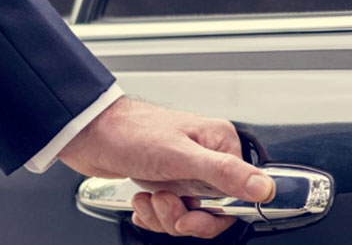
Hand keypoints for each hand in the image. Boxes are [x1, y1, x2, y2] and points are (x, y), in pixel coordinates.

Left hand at [59, 96, 274, 238]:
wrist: (87, 134)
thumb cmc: (130, 133)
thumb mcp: (181, 157)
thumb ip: (225, 174)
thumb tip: (264, 187)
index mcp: (219, 144)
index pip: (238, 195)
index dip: (213, 215)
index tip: (192, 216)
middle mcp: (205, 157)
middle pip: (213, 209)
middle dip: (183, 216)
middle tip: (165, 205)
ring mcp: (184, 170)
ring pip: (188, 214)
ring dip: (164, 214)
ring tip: (148, 198)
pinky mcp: (165, 180)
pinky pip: (170, 212)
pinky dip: (153, 214)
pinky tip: (141, 200)